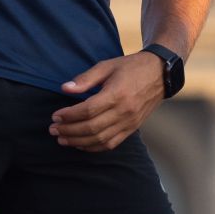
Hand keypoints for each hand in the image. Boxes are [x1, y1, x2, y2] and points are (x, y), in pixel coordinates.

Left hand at [50, 52, 165, 151]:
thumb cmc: (131, 67)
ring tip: (62, 139)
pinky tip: (80, 144)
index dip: (69, 115)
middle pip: (91, 128)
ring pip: (100, 139)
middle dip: (69, 131)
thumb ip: (86, 78)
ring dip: (78, 142)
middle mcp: (124, 111)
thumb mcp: (108, 66)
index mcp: (117, 93)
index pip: (87, 110)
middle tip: (53, 130)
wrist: (161, 73)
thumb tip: (65, 88)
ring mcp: (129, 122)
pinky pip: (111, 143)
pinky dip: (93, 147)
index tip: (55, 116)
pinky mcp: (132, 128)